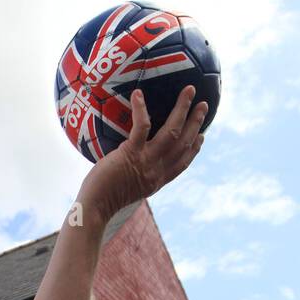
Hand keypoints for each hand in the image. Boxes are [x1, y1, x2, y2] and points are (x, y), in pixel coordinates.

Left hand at [76, 85, 205, 222]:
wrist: (96, 208)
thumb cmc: (105, 198)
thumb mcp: (130, 188)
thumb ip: (138, 176)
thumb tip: (133, 164)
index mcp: (158, 179)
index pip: (183, 162)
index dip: (195, 148)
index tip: (202, 136)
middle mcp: (157, 170)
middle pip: (184, 143)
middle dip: (196, 122)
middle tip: (203, 105)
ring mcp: (146, 161)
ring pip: (172, 131)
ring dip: (182, 109)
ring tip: (189, 91)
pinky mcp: (130, 153)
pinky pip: (141, 126)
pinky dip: (141, 109)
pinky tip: (138, 94)